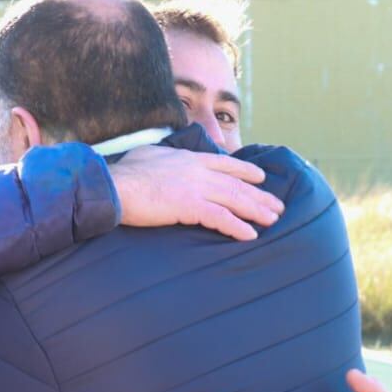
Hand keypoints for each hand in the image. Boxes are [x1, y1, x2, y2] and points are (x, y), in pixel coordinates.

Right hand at [110, 144, 283, 241]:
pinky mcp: (189, 206)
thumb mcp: (148, 156)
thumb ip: (163, 158)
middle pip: (236, 182)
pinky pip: (220, 218)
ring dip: (256, 210)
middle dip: (260, 195)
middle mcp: (197, 170)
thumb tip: (162, 160)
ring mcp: (195, 187)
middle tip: (277, 206)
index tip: (261, 176)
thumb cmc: (124, 174)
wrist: (114, 185)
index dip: (246, 170)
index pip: (224, 163)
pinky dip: (237, 227)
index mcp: (188, 158)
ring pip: (234, 199)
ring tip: (273, 220)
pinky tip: (250, 235)